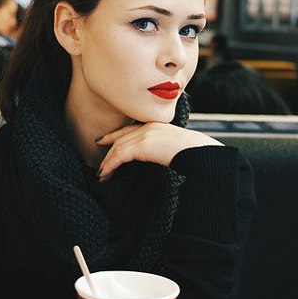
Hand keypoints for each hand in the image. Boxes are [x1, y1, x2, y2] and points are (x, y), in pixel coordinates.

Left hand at [96, 122, 222, 180]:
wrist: (198, 151)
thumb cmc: (194, 151)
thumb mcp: (176, 145)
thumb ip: (163, 146)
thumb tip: (158, 156)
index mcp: (155, 124)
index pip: (130, 129)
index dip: (115, 135)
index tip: (104, 140)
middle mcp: (147, 127)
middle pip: (121, 137)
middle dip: (107, 149)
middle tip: (99, 162)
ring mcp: (144, 135)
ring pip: (118, 148)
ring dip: (107, 162)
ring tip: (102, 174)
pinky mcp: (141, 146)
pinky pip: (119, 156)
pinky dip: (110, 166)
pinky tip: (106, 174)